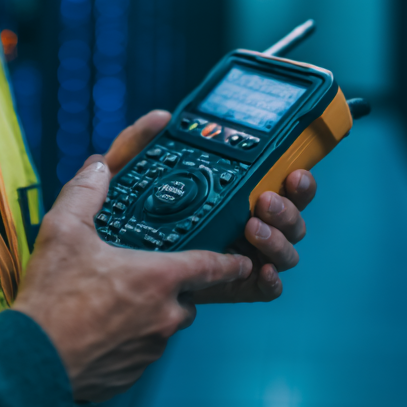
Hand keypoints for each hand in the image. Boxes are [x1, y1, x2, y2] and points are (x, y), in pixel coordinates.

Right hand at [12, 156, 251, 402]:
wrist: (33, 360)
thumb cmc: (52, 299)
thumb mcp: (64, 230)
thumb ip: (86, 192)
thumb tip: (98, 167)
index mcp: (158, 278)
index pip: (211, 267)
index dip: (228, 262)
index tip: (242, 261)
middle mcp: (164, 315)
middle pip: (187, 298)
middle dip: (173, 288)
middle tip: (143, 277)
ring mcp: (151, 348)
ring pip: (164, 326)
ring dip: (150, 314)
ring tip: (115, 302)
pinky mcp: (133, 373)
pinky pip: (143, 351)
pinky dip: (130, 340)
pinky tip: (102, 328)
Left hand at [102, 111, 318, 303]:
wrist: (108, 268)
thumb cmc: (122, 218)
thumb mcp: (127, 177)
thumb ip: (138, 143)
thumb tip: (160, 117)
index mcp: (236, 195)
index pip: (281, 184)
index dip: (298, 178)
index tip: (293, 170)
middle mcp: (248, 224)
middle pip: (291, 217)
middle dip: (288, 208)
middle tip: (264, 200)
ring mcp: (244, 258)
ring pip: (285, 251)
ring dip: (278, 239)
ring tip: (252, 229)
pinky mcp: (235, 287)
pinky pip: (267, 288)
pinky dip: (271, 280)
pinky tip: (260, 270)